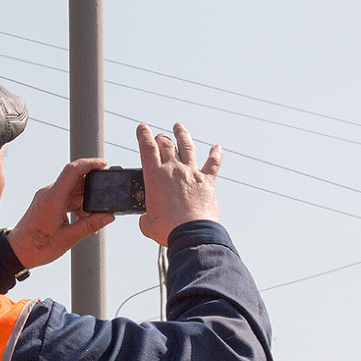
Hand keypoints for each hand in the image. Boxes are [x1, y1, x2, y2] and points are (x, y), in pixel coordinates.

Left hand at [8, 157, 115, 268]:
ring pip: (72, 192)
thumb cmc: (38, 246)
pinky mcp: (47, 203)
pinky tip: (83, 222)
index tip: (104, 164)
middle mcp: (48, 193)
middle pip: (75, 181)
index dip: (90, 164)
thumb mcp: (68, 238)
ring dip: (85, 203)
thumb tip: (108, 216)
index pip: (72, 170)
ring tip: (92, 222)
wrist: (17, 252)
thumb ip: (90, 225)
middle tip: (103, 202)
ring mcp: (47, 198)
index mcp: (53, 198)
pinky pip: (66, 199)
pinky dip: (77, 207)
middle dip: (91, 190)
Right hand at [137, 123, 221, 245]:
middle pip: (166, 145)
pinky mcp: (207, 182)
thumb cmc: (168, 229)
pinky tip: (217, 147)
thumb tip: (146, 219)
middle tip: (159, 137)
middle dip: (161, 138)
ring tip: (179, 127)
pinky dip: (216, 154)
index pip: (147, 148)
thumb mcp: (147, 223)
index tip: (142, 128)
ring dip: (182, 136)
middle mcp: (174, 170)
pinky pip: (213, 163)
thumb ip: (145, 217)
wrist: (191, 232)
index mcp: (155, 176)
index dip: (143, 135)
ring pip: (187, 147)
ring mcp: (191, 173)